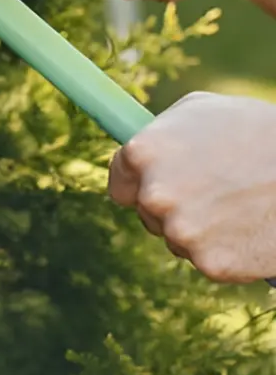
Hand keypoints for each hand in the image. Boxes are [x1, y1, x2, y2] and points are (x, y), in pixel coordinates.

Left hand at [109, 91, 275, 281]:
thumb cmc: (256, 130)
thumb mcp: (199, 111)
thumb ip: (161, 133)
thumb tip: (139, 148)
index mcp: (142, 154)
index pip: (119, 184)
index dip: (138, 185)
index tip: (155, 185)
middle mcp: (154, 195)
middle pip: (148, 214)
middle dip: (172, 206)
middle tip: (211, 190)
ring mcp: (181, 232)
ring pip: (178, 239)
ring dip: (199, 229)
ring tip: (237, 203)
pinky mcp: (211, 263)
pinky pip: (208, 260)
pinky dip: (226, 249)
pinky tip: (248, 226)